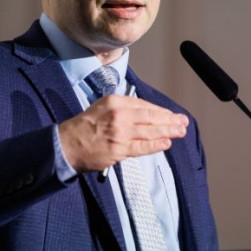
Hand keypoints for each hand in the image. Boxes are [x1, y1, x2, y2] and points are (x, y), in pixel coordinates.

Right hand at [58, 95, 188, 172]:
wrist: (67, 144)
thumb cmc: (84, 126)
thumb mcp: (102, 107)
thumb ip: (123, 108)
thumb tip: (146, 114)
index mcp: (115, 101)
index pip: (144, 105)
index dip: (160, 111)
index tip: (170, 114)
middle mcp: (119, 114)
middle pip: (151, 116)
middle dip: (169, 120)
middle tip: (183, 121)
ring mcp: (120, 132)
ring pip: (150, 131)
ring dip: (168, 131)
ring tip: (180, 131)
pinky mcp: (119, 149)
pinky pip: (142, 146)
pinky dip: (156, 145)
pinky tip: (166, 143)